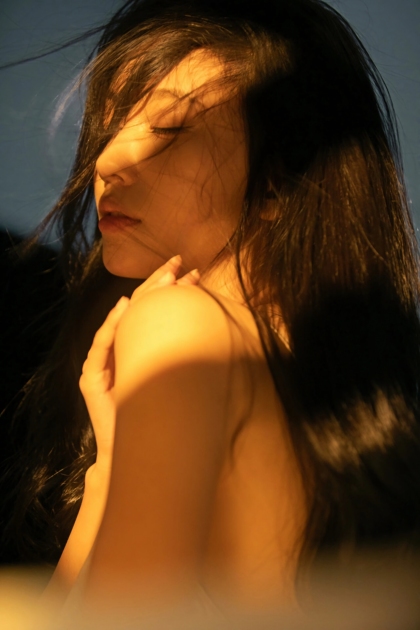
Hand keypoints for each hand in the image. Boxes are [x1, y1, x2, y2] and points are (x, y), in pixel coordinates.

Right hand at [79, 255, 199, 476]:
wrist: (140, 454)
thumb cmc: (162, 421)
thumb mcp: (182, 381)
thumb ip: (192, 359)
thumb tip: (226, 339)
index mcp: (142, 351)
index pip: (155, 314)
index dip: (172, 293)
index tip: (194, 274)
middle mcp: (122, 353)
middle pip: (139, 311)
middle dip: (159, 284)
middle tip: (179, 263)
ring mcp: (105, 365)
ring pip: (121, 322)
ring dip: (140, 298)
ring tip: (160, 278)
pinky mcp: (92, 380)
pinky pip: (101, 347)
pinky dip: (112, 326)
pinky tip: (124, 308)